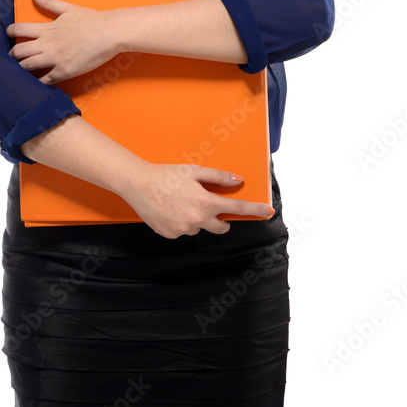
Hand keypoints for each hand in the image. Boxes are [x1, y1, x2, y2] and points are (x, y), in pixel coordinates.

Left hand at [6, 0, 119, 84]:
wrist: (110, 32)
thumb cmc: (91, 20)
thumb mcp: (68, 8)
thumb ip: (49, 2)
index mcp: (47, 28)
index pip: (19, 29)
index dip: (9, 32)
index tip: (9, 35)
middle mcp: (48, 44)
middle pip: (19, 51)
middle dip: (12, 54)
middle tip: (13, 56)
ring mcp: (56, 58)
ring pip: (27, 66)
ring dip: (21, 68)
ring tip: (20, 70)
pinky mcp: (65, 71)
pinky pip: (45, 80)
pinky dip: (39, 82)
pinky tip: (38, 81)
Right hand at [118, 163, 275, 238]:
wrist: (138, 184)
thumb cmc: (166, 175)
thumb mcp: (195, 171)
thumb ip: (219, 177)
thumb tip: (238, 180)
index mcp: (206, 203)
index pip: (237, 209)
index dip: (255, 209)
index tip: (268, 211)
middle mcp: (197, 220)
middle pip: (221, 227)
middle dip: (221, 219)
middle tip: (209, 206)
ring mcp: (183, 230)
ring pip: (199, 228)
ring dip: (197, 219)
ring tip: (180, 203)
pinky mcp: (171, 235)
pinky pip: (183, 231)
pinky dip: (181, 222)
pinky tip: (170, 210)